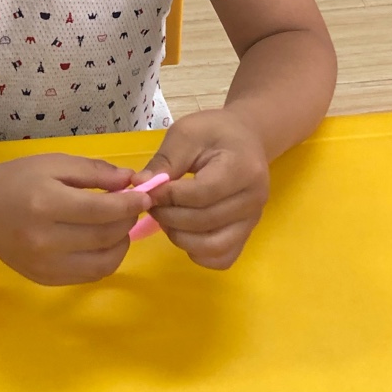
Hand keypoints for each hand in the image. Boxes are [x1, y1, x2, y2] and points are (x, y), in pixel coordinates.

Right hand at [0, 154, 151, 285]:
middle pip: (105, 236)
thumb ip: (93, 171)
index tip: (145, 196)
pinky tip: (102, 243)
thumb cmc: (17, 180)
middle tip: (131, 208)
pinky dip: (105, 260)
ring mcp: (44, 265)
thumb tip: (130, 180)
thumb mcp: (53, 164)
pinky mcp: (44, 279)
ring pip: (103, 263)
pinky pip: (89, 275)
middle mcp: (44, 240)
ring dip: (121, 244)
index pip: (102, 211)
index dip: (130, 204)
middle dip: (128, 221)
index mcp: (45, 204)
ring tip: (119, 226)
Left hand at [137, 110, 269, 268]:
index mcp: (242, 168)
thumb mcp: (186, 134)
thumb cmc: (214, 133)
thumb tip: (138, 185)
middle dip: (168, 216)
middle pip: (204, 222)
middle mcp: (254, 199)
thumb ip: (164, 161)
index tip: (149, 189)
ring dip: (179, 236)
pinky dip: (197, 252)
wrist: (246, 139)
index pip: (201, 194)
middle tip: (151, 203)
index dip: (169, 196)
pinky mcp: (246, 235)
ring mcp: (252, 221)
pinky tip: (184, 232)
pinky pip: (221, 258)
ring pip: (212, 246)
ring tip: (166, 217)